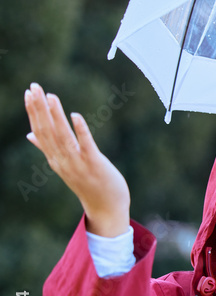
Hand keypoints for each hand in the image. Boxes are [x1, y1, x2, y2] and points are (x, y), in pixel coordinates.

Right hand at [24, 83, 130, 236]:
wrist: (106, 208)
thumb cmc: (88, 184)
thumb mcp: (65, 166)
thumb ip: (47, 149)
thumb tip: (29, 135)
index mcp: (54, 159)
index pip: (39, 131)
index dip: (33, 112)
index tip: (28, 93)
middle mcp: (62, 160)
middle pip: (47, 131)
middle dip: (39, 108)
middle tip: (34, 86)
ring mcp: (78, 163)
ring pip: (63, 136)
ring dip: (56, 115)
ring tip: (51, 96)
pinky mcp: (95, 164)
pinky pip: (86, 145)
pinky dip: (80, 130)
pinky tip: (75, 115)